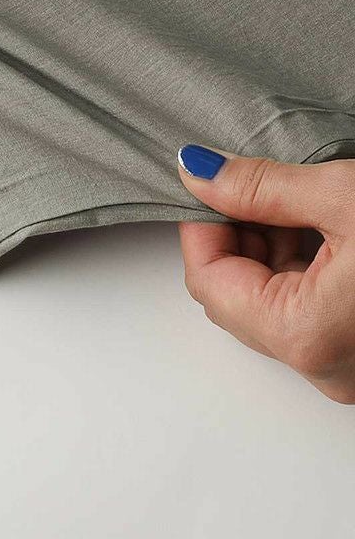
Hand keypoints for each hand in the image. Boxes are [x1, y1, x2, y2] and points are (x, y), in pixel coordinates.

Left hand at [176, 143, 354, 402]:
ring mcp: (347, 365)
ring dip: (272, 246)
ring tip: (302, 201)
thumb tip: (198, 171)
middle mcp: (324, 367)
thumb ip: (260, 186)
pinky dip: (305, 264)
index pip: (208, 280)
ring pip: (274, 299)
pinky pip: (310, 309)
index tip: (210, 181)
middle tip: (258, 183)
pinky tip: (325, 226)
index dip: (202, 224)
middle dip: (238, 231)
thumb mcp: (343, 197)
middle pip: (237, 293)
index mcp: (304, 335)